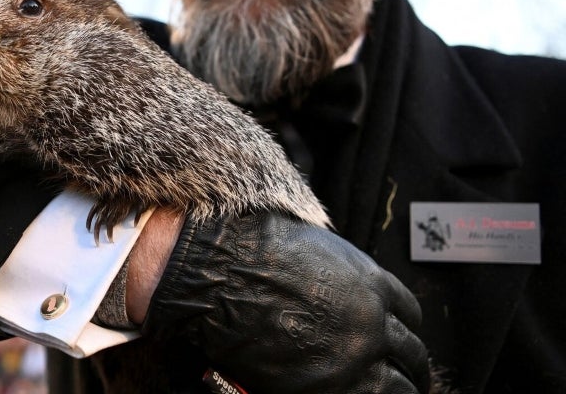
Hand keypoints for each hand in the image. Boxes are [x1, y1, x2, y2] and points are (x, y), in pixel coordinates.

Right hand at [142, 212, 429, 393]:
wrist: (216, 273)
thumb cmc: (248, 252)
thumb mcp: (309, 248)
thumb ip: (336, 271)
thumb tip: (337, 287)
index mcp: (371, 282)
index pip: (410, 315)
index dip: (403, 332)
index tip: (397, 342)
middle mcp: (372, 319)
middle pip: (411, 354)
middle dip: (407, 367)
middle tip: (402, 377)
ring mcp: (356, 355)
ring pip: (399, 387)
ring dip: (395, 389)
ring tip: (385, 393)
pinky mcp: (332, 386)